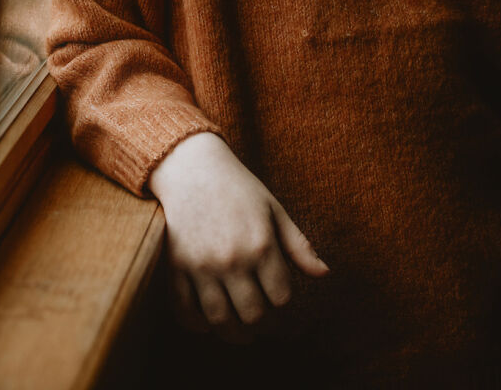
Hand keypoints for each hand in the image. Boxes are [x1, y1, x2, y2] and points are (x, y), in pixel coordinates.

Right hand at [147, 132, 329, 342]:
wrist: (191, 166)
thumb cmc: (238, 187)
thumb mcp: (274, 209)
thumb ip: (298, 245)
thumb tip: (324, 274)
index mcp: (261, 244)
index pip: (281, 297)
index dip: (284, 303)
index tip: (279, 299)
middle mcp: (232, 259)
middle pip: (253, 315)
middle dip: (262, 323)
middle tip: (261, 320)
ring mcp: (202, 265)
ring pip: (220, 320)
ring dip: (232, 333)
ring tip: (240, 331)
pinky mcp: (176, 267)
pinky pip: (185, 311)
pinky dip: (197, 324)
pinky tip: (207, 322)